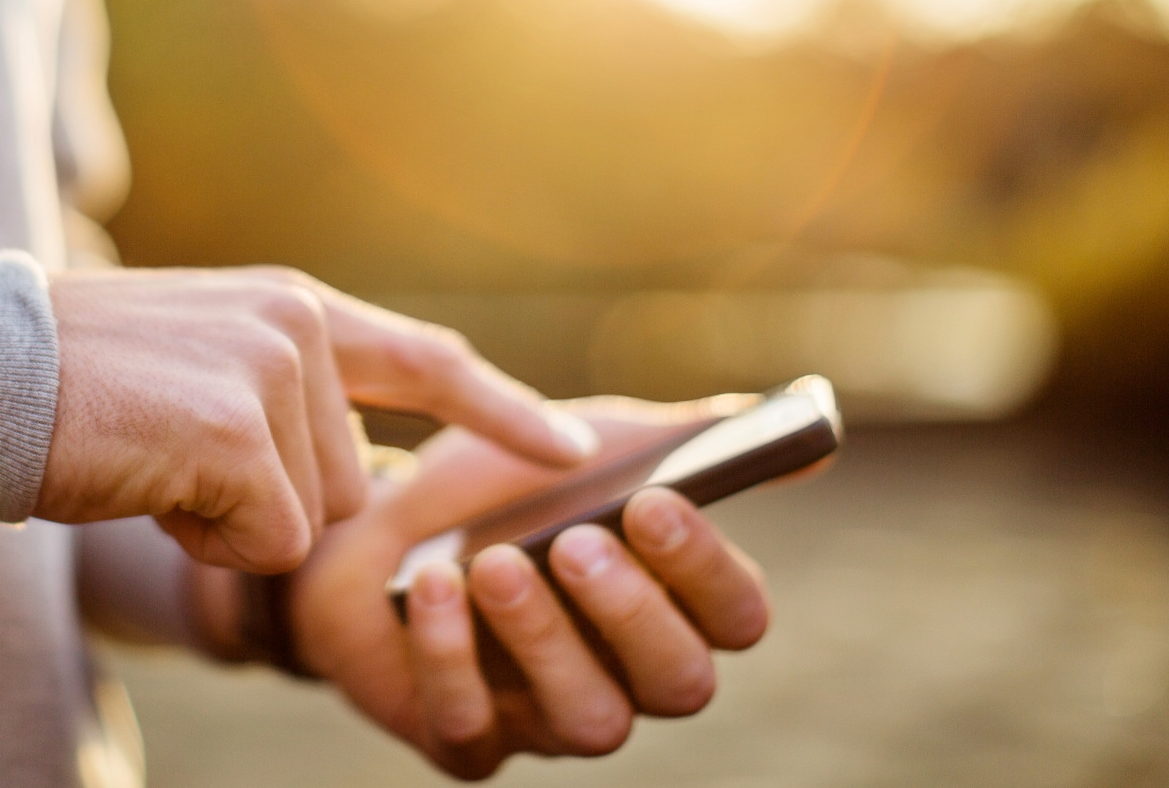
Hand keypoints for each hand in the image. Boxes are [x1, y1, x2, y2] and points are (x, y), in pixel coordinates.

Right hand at [38, 267, 594, 572]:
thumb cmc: (67, 387)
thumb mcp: (192, 365)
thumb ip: (278, 400)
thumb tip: (352, 485)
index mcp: (289, 306)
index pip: (423, 357)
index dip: (502, 411)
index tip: (574, 449)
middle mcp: (293, 324)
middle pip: (349, 483)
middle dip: (268, 503)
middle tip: (168, 457)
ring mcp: (268, 370)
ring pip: (308, 520)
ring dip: (229, 523)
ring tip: (148, 459)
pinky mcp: (235, 428)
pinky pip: (267, 542)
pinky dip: (205, 542)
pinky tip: (143, 483)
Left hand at [281, 405, 772, 779]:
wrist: (372, 523)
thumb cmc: (497, 489)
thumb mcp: (592, 445)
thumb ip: (687, 440)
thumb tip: (796, 426)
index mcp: (672, 608)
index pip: (735, 617)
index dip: (705, 567)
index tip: (654, 501)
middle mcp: (627, 679)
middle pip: (680, 684)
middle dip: (633, 611)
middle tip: (575, 539)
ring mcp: (547, 721)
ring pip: (591, 722)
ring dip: (546, 638)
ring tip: (497, 562)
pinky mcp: (465, 742)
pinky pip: (471, 728)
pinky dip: (449, 653)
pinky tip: (429, 586)